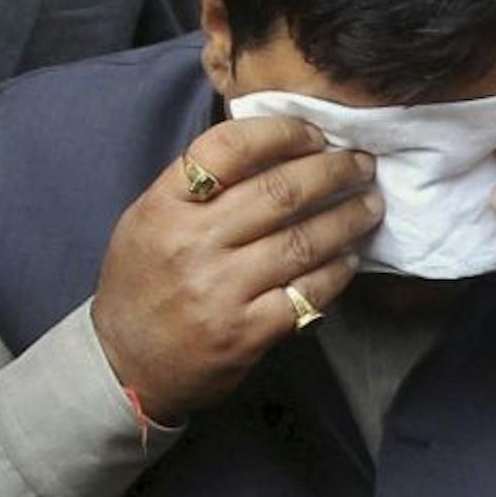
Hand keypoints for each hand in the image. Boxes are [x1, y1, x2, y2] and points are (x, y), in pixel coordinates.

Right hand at [91, 115, 381, 420]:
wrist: (126, 364)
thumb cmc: (143, 283)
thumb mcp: (149, 220)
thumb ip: (198, 185)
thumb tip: (274, 149)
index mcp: (164, 206)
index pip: (229, 148)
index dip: (281, 132)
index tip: (314, 133)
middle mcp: (192, 244)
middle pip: (279, 191)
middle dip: (333, 170)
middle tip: (361, 163)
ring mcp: (221, 290)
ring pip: (303, 240)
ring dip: (347, 218)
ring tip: (369, 204)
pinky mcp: (247, 332)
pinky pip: (307, 291)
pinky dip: (337, 271)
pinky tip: (350, 257)